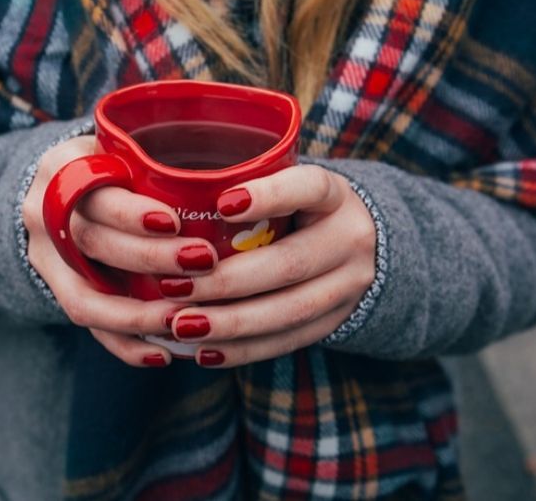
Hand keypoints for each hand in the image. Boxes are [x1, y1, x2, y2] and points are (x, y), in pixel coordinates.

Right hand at [21, 135, 219, 366]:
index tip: (174, 221)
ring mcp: (44, 258)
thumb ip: (156, 159)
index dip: (130, 212)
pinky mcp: (55, 291)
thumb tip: (237, 178)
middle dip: (149, 259)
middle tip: (203, 262)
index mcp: (62, 168)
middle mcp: (43, 213)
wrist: (58, 191)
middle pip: (92, 243)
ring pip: (84, 297)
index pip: (92, 191)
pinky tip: (163, 354)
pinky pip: (87, 326)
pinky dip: (125, 344)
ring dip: (137, 315)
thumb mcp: (121, 147)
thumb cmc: (111, 164)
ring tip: (185, 320)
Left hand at [163, 165, 376, 367]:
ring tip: (181, 325)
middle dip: (227, 281)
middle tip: (173, 287)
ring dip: (230, 323)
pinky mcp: (336, 321)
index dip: (269, 196)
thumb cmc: (299, 207)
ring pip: (290, 311)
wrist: (363, 245)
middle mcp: (350, 239)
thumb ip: (247, 185)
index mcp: (335, 195)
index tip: (221, 204)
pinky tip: (204, 351)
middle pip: (290, 264)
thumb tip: (172, 194)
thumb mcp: (288, 184)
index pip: (309, 188)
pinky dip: (243, 349)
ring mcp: (349, 286)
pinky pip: (288, 340)